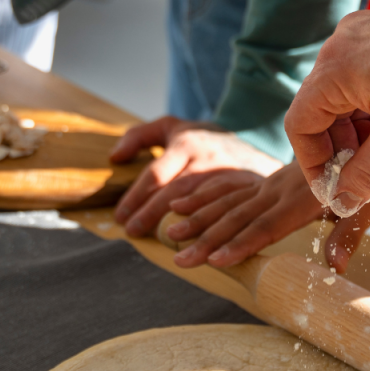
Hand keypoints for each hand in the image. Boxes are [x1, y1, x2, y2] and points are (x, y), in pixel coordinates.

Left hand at [111, 117, 281, 236]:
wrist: (255, 141)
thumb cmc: (203, 139)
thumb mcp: (171, 127)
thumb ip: (139, 136)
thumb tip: (114, 158)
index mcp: (187, 144)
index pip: (157, 172)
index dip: (137, 196)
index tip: (121, 217)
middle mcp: (207, 160)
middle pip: (175, 190)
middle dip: (151, 213)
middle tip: (132, 232)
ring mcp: (228, 176)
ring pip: (200, 204)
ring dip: (178, 226)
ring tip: (159, 241)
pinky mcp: (246, 191)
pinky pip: (225, 213)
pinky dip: (208, 229)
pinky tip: (192, 242)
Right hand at [165, 161, 369, 270]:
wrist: (351, 134)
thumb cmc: (360, 178)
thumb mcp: (364, 207)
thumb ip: (347, 237)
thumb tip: (336, 269)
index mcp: (301, 200)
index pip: (266, 226)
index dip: (241, 244)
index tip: (217, 260)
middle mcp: (277, 190)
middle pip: (238, 218)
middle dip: (207, 240)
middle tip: (181, 260)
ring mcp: (266, 184)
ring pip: (226, 202)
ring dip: (198, 218)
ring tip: (170, 234)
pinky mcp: (260, 181)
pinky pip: (226, 187)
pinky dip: (201, 196)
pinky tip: (178, 204)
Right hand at [284, 0, 369, 212]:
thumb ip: (365, 175)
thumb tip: (341, 202)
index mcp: (336, 67)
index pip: (300, 124)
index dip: (313, 164)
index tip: (335, 189)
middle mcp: (342, 43)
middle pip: (320, 108)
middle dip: (339, 148)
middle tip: (364, 176)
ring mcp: (365, 33)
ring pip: (344, 95)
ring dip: (358, 129)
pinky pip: (364, 76)